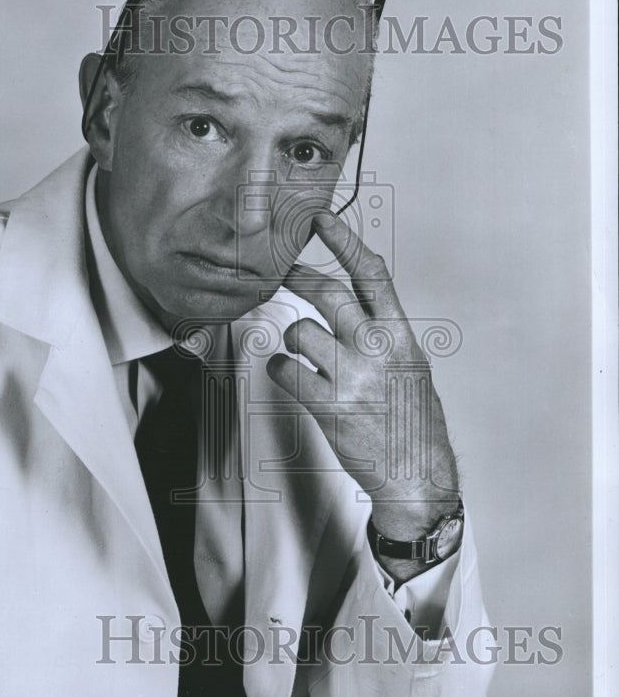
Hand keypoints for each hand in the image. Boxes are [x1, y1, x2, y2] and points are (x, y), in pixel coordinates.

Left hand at [266, 211, 459, 580]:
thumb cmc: (414, 423)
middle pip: (328, 293)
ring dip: (291, 337)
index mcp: (401, 336)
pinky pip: (285, 370)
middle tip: (282, 270)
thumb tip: (357, 308)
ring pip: (299, 331)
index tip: (322, 219)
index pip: (372, 274)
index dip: (344, 241)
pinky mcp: (328, 406)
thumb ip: (386, 335)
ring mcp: (352, 377)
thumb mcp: (412, 368)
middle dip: (299, 276)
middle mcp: (377, 349)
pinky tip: (290, 376)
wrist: (417, 477)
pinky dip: (280, 369)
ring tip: (301, 353)